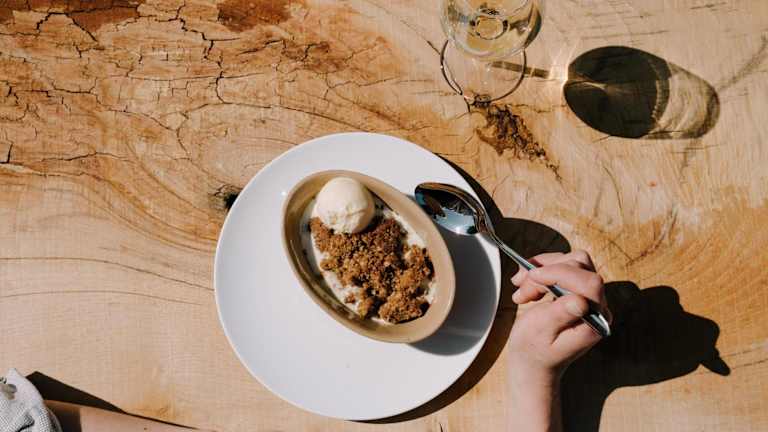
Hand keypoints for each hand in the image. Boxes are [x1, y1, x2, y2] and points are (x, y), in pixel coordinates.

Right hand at [506, 250, 609, 431]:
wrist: (532, 362)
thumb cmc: (534, 352)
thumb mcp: (541, 334)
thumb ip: (561, 315)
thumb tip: (581, 301)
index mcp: (594, 322)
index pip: (589, 283)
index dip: (560, 273)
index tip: (533, 277)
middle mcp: (597, 307)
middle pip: (581, 266)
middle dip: (547, 271)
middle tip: (523, 289)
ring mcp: (588, 297)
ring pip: (572, 261)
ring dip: (543, 268)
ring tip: (522, 287)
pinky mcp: (577, 290)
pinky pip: (564, 265)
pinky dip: (543, 269)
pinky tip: (528, 282)